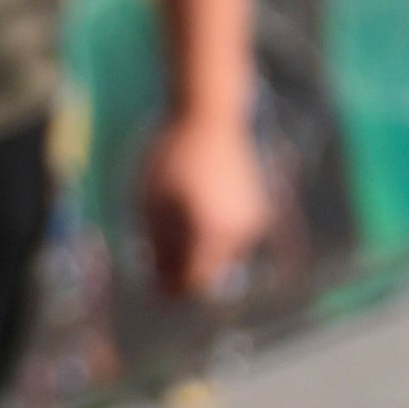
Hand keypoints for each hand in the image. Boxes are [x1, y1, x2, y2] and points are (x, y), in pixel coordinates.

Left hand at [140, 99, 275, 301]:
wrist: (211, 117)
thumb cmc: (172, 156)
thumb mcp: (150, 201)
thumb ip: (156, 244)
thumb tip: (160, 281)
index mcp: (213, 232)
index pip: (194, 281)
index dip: (171, 290)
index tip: (150, 288)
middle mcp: (241, 232)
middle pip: (209, 270)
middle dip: (181, 269)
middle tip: (152, 255)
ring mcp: (254, 220)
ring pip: (221, 253)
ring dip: (197, 250)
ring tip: (168, 223)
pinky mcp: (258, 209)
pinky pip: (231, 235)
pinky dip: (211, 233)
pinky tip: (191, 208)